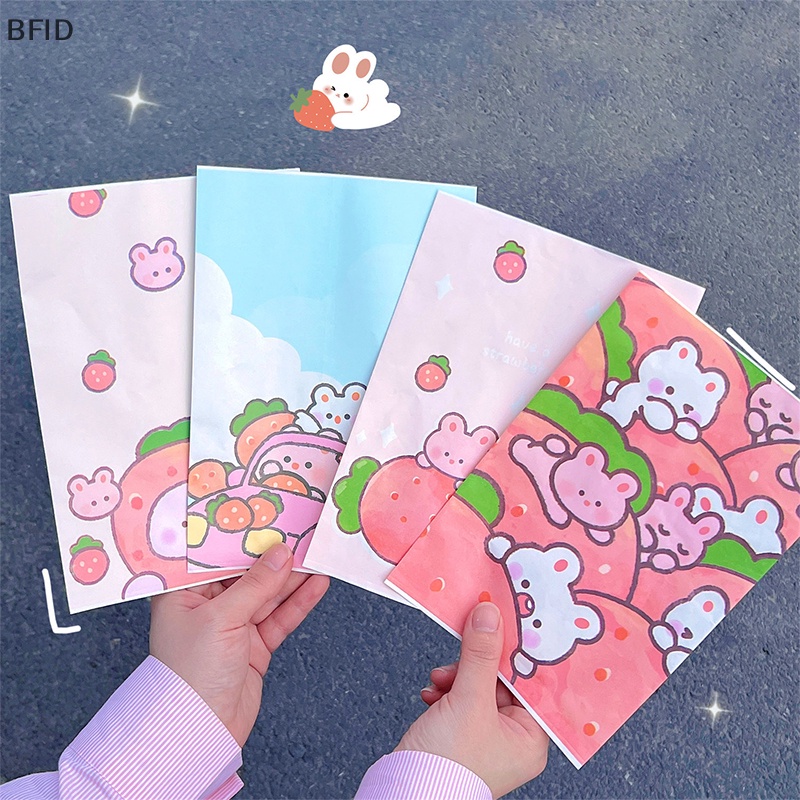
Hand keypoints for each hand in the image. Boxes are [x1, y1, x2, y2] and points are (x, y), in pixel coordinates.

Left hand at [150, 542, 328, 746]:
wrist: (199, 732)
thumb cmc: (190, 674)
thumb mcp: (222, 619)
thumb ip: (256, 584)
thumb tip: (282, 553)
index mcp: (183, 593)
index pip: (216, 556)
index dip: (242, 536)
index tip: (268, 517)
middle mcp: (207, 605)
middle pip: (246, 572)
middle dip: (274, 555)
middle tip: (302, 531)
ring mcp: (233, 626)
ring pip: (268, 593)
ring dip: (292, 576)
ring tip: (317, 553)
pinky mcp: (254, 646)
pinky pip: (280, 617)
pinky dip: (299, 601)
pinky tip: (317, 584)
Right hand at [395, 602, 548, 797]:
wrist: (406, 792)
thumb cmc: (447, 765)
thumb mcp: (468, 700)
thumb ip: (480, 654)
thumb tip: (489, 615)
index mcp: (530, 739)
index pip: (534, 683)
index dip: (519, 653)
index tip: (509, 625)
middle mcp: (513, 740)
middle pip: (503, 681)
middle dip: (478, 664)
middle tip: (466, 645)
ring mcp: (486, 737)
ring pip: (478, 686)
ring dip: (457, 676)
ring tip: (442, 679)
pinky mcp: (461, 734)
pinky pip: (460, 699)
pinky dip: (446, 690)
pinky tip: (434, 691)